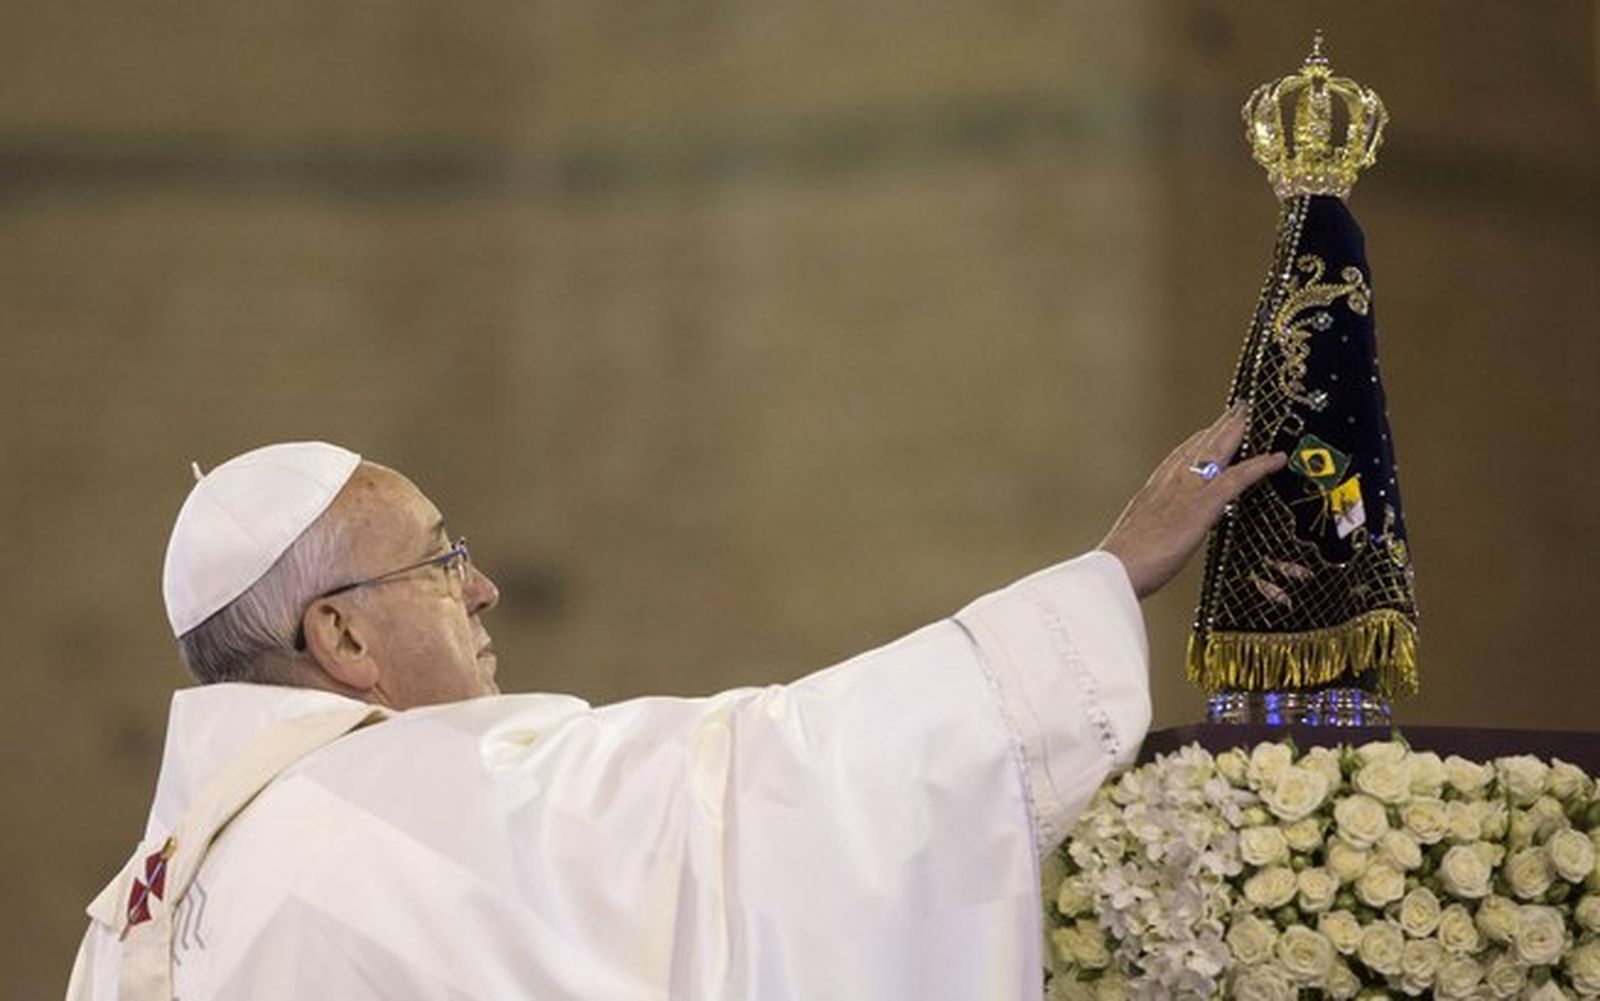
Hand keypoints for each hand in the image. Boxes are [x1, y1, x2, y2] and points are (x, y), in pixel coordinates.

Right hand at [1099, 403, 1285, 598]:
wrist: (1117, 568)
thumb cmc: (1123, 563)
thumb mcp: (1137, 540)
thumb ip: (1152, 532)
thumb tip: (1155, 539)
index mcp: (1152, 492)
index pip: (1178, 458)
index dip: (1195, 441)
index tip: (1206, 430)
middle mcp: (1169, 483)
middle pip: (1198, 445)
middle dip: (1218, 425)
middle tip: (1235, 408)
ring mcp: (1187, 490)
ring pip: (1216, 450)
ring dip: (1236, 430)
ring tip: (1249, 415)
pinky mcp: (1203, 504)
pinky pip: (1237, 478)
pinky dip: (1259, 466)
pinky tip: (1275, 459)